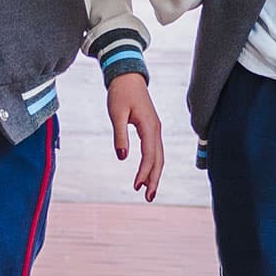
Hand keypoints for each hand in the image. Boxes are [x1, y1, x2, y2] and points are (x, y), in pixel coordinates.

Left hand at [107, 75, 163, 202]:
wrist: (128, 77)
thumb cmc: (121, 93)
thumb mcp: (116, 113)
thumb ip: (120, 135)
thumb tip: (122, 157)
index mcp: (149, 126)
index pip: (150, 155)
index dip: (144, 172)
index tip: (136, 186)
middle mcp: (156, 129)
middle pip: (159, 159)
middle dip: (154, 179)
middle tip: (148, 198)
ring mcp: (155, 129)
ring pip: (159, 156)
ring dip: (154, 174)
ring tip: (148, 191)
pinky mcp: (151, 128)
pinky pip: (155, 150)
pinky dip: (152, 164)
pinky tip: (146, 174)